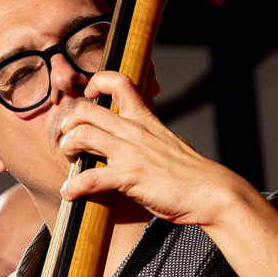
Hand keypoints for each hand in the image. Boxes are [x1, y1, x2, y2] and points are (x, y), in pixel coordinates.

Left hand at [55, 71, 247, 226]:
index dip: (97, 83)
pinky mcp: (129, 176)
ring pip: (81, 135)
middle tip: (69, 139)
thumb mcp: (168, 141)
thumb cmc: (190, 172)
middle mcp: (134, 130)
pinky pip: (89, 177)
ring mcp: (131, 152)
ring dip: (67, 148)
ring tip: (70, 161)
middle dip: (69, 123)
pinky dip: (73, 187)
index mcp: (145, 119)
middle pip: (86, 110)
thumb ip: (147, 136)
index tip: (89, 95)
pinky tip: (70, 193)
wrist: (210, 191)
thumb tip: (131, 142)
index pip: (119, 82)